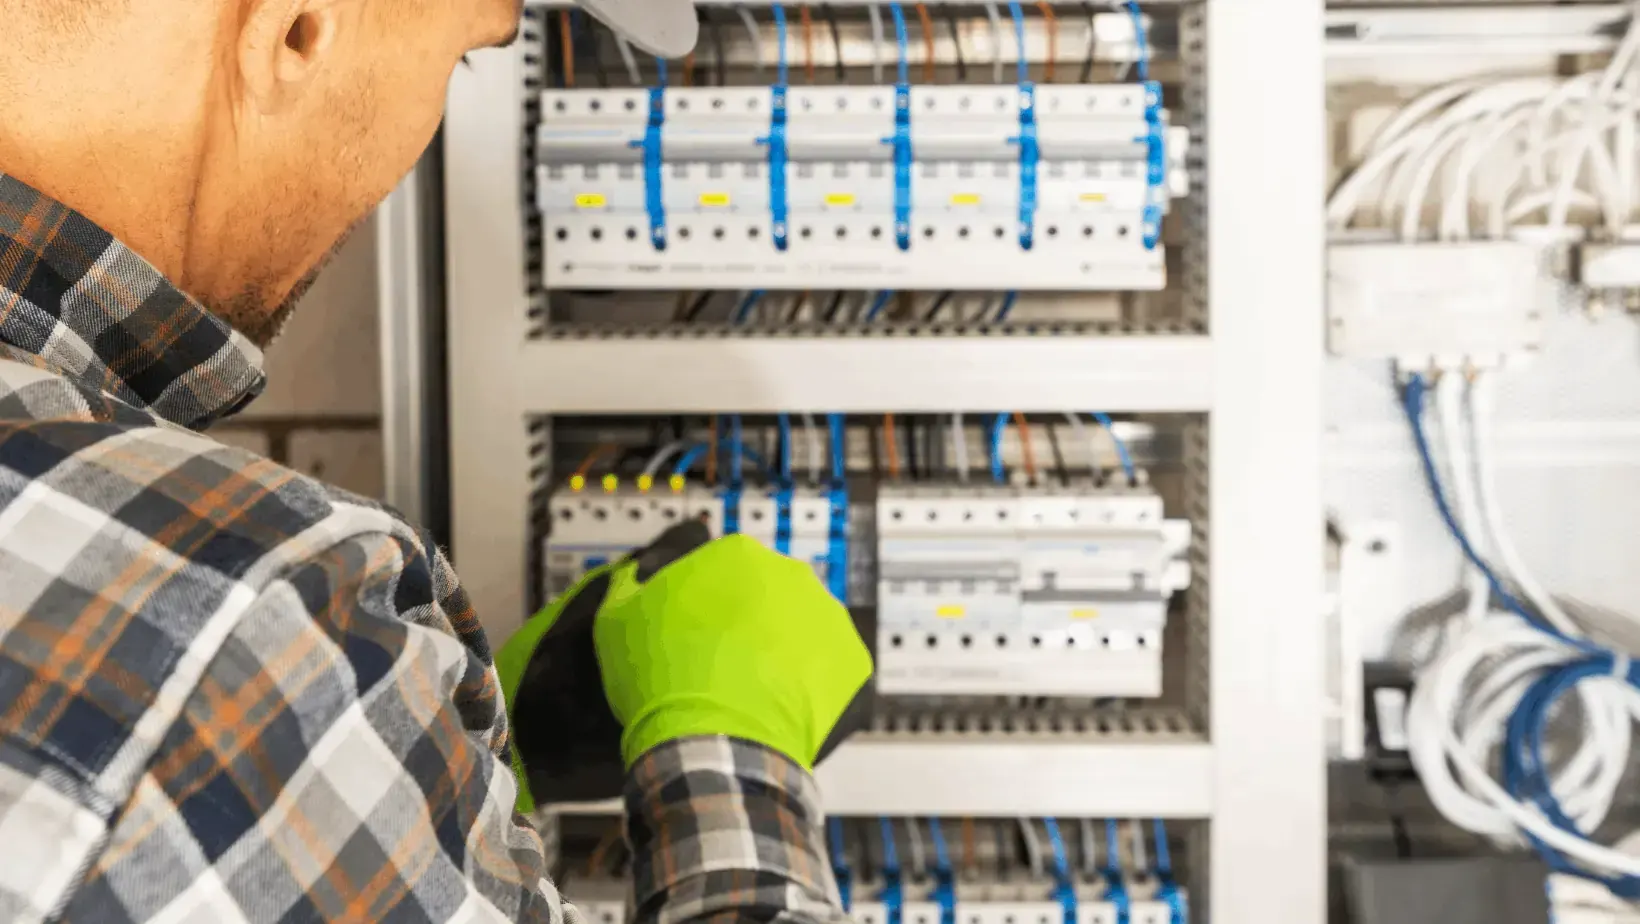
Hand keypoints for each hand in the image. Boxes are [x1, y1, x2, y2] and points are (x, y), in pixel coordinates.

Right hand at [498, 522, 871, 809]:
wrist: (708, 743)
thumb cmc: (660, 678)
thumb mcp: (615, 618)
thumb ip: (633, 583)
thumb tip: (642, 576)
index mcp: (737, 554)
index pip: (723, 568)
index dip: (704, 603)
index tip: (692, 633)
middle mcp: (791, 575)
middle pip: (769, 596)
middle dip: (749, 625)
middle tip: (721, 665)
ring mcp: (828, 619)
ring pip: (804, 631)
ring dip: (784, 654)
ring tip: (753, 694)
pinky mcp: (854, 664)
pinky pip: (833, 673)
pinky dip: (814, 689)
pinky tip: (783, 710)